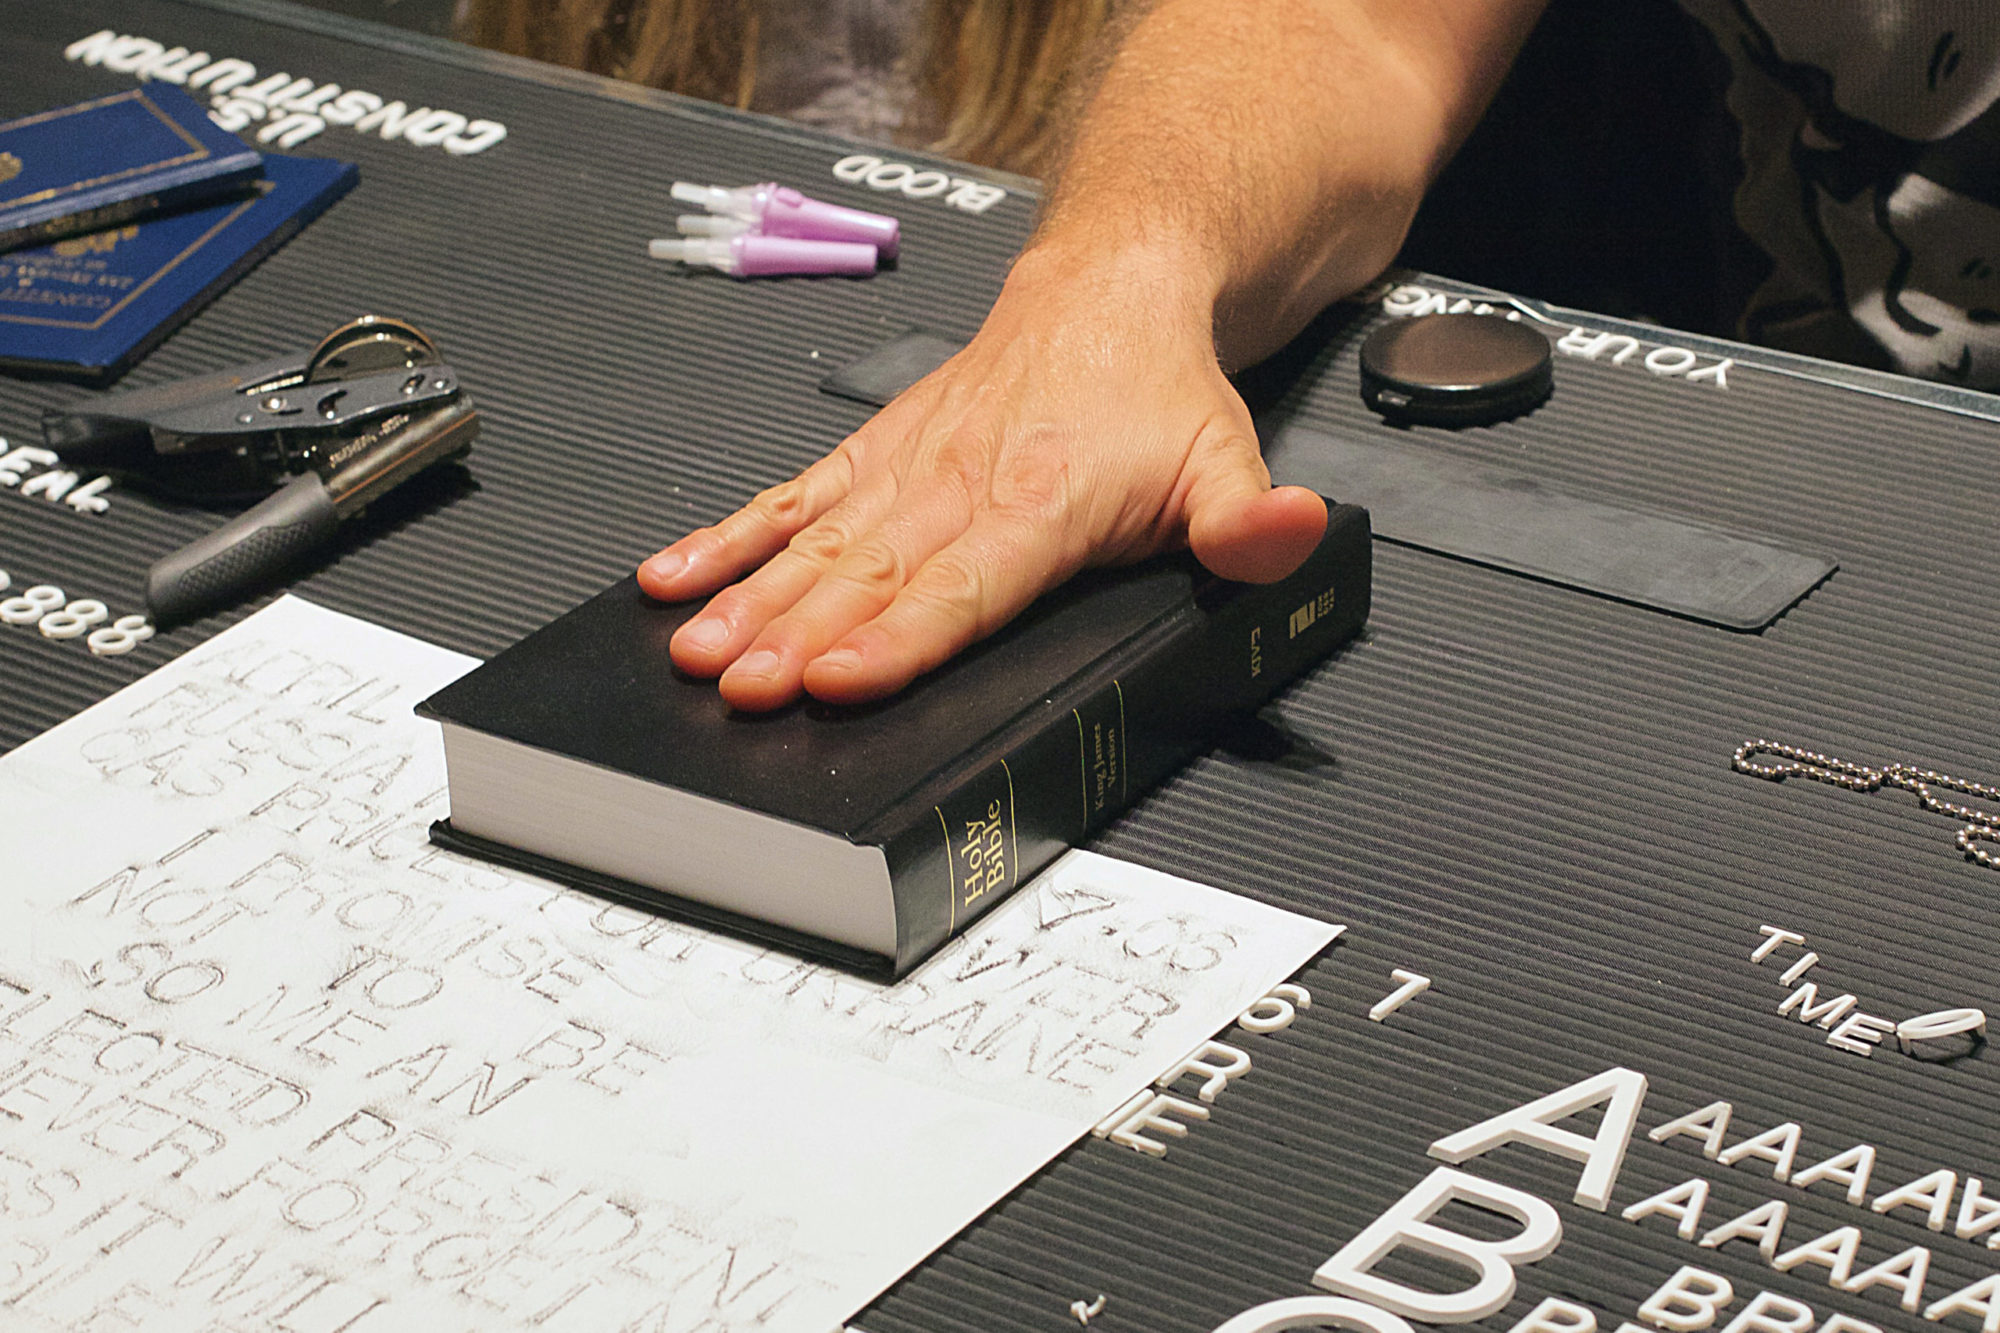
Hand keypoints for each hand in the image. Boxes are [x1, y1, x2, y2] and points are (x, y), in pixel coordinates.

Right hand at [636, 243, 1328, 711]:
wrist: (1106, 288)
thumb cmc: (1154, 391)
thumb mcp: (1223, 457)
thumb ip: (1246, 521)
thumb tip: (1289, 538)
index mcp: (1041, 502)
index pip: (961, 586)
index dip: (896, 637)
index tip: (835, 676)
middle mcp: (958, 485)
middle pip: (868, 574)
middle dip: (795, 635)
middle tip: (738, 688)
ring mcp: (904, 470)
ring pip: (815, 542)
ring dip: (749, 599)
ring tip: (693, 650)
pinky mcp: (872, 457)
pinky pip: (790, 498)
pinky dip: (729, 537)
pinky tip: (676, 576)